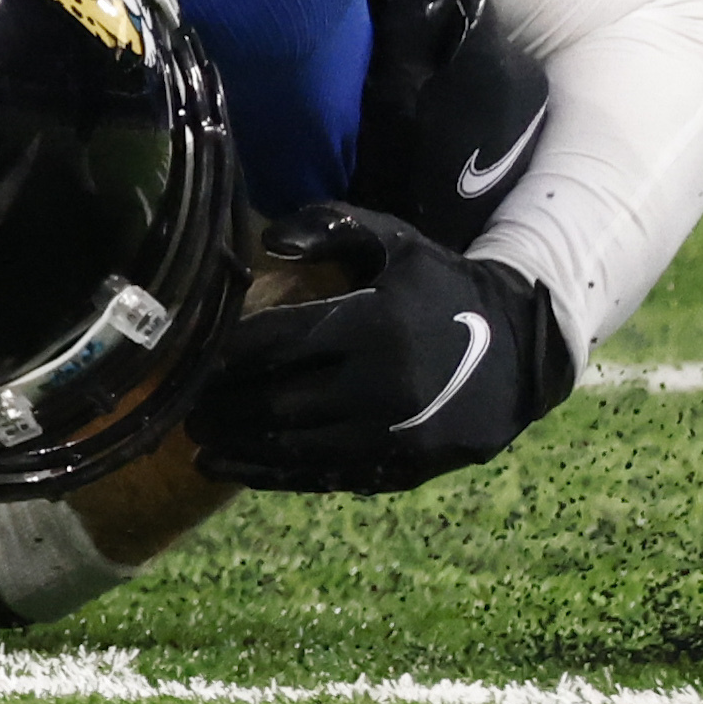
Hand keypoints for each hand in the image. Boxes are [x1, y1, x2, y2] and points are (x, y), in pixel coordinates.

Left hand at [188, 203, 574, 494]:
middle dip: (221, 404)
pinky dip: (272, 476)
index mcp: (372, 324)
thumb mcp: (395, 240)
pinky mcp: (401, 469)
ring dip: (238, 445)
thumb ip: (330, 226)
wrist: (519, 349)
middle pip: (276, 400)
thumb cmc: (441, 286)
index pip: (276, 342)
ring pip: (293, 446)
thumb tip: (266, 240)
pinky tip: (233, 470)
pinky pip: (323, 477)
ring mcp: (391, 435)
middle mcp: (380, 385)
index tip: (190, 354)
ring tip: (196, 438)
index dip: (225, 353)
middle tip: (182, 403)